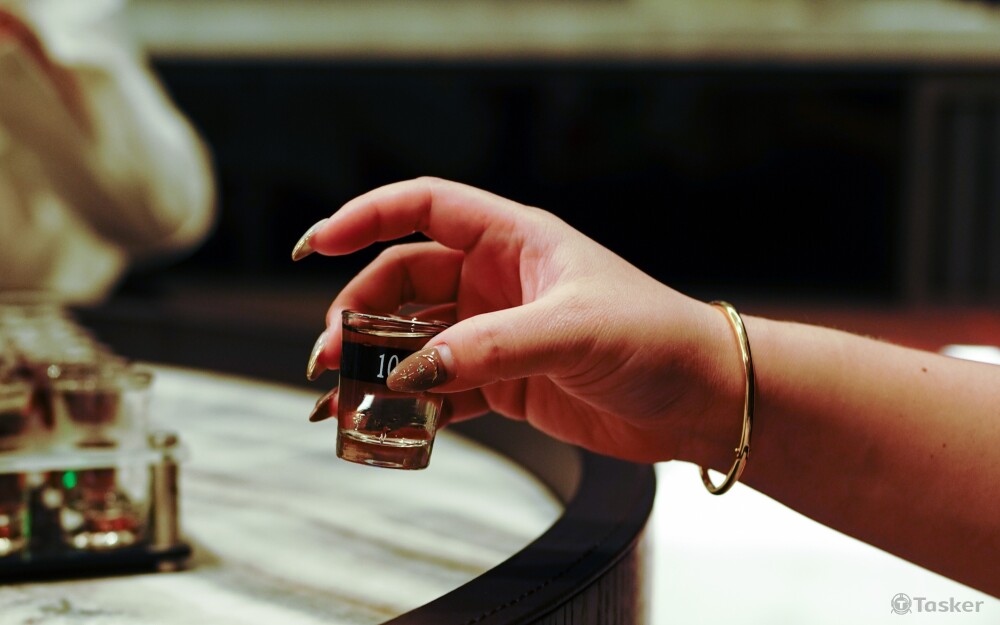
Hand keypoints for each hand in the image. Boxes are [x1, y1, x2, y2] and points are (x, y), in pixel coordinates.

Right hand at [295, 177, 744, 464]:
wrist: (699, 399)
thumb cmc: (656, 339)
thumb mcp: (571, 331)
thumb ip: (489, 348)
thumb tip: (415, 370)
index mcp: (513, 239)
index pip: (423, 207)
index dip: (365, 217)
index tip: (317, 244)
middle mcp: (497, 280)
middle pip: (403, 281)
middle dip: (359, 313)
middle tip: (330, 354)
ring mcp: (496, 332)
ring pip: (413, 339)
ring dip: (374, 364)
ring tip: (339, 396)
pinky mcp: (503, 381)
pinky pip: (438, 388)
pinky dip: (407, 404)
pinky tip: (380, 422)